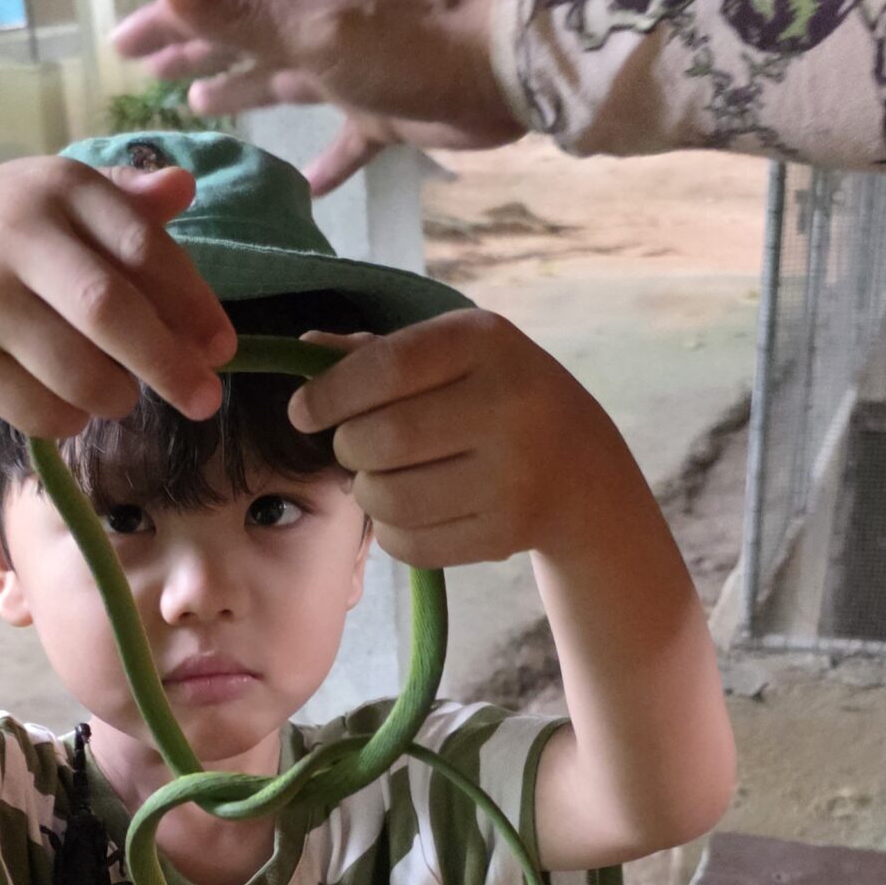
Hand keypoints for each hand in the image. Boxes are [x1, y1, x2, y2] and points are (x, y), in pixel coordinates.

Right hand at [0, 155, 237, 434]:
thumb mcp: (51, 198)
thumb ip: (122, 200)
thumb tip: (184, 188)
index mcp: (58, 187)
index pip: (143, 248)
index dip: (192, 304)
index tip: (222, 348)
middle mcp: (19, 236)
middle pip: (111, 311)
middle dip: (168, 363)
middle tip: (204, 401)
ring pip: (77, 371)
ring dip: (116, 396)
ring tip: (121, 395)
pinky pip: (38, 409)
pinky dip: (70, 418)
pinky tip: (72, 406)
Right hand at [111, 0, 521, 195]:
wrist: (501, 74)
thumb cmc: (408, 48)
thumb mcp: (315, 31)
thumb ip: (242, 17)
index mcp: (299, 2)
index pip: (216, 6)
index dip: (167, 23)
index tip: (119, 45)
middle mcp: (320, 31)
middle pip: (242, 41)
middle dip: (194, 54)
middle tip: (145, 77)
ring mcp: (352, 73)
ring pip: (282, 83)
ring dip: (240, 93)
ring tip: (195, 109)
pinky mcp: (385, 116)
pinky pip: (341, 144)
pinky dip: (320, 165)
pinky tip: (301, 188)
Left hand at [289, 312, 634, 567]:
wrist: (582, 469)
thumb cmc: (496, 397)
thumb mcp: (456, 356)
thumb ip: (380, 352)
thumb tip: (304, 347)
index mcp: (487, 342)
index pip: (385, 369)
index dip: (329, 395)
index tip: (303, 413)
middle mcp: (509, 404)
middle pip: (379, 440)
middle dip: (348, 449)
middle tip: (355, 449)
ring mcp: (513, 474)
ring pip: (389, 498)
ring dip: (367, 493)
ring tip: (381, 479)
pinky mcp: (506, 532)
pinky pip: (411, 542)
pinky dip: (393, 531)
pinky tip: (411, 510)